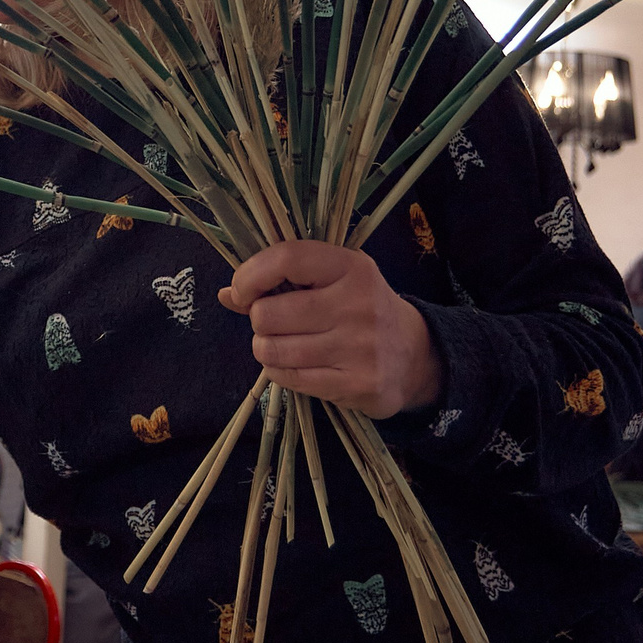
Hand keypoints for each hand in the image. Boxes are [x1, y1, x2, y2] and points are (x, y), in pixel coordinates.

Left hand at [218, 239, 439, 418]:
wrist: (414, 354)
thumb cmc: (361, 308)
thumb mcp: (333, 279)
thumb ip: (281, 280)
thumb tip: (227, 294)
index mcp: (351, 267)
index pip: (287, 258)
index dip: (251, 275)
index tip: (241, 290)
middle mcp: (357, 304)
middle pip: (270, 313)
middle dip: (259, 320)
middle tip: (272, 323)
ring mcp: (358, 347)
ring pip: (274, 349)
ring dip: (265, 348)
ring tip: (279, 344)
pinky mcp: (356, 383)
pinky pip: (290, 378)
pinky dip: (278, 371)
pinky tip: (291, 364)